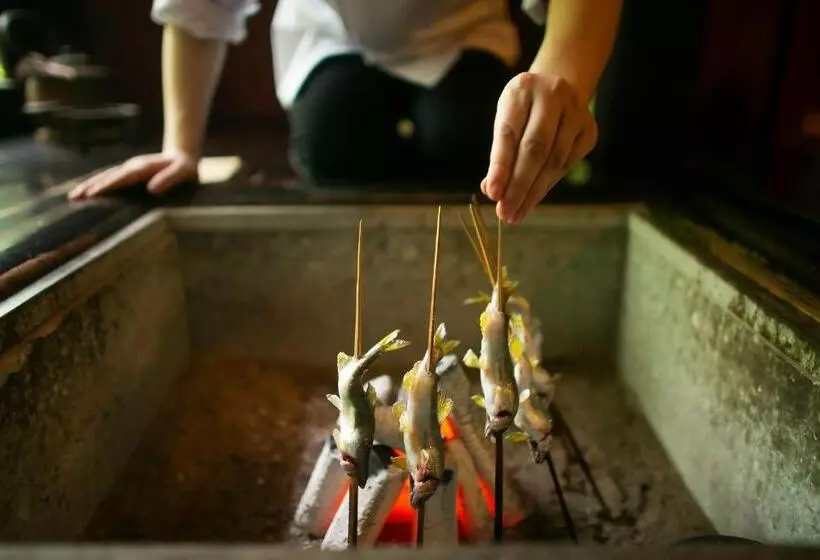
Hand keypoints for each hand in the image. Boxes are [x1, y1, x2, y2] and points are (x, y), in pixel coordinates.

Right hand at [67, 150, 198, 199]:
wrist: (182, 155)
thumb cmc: (185, 167)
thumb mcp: (183, 171)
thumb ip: (169, 178)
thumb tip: (152, 189)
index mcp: (143, 167)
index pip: (122, 177)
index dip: (108, 185)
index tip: (94, 193)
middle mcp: (132, 166)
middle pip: (108, 176)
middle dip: (92, 186)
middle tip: (75, 197)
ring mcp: (128, 168)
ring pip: (105, 176)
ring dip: (89, 185)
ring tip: (72, 196)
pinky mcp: (127, 172)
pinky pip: (109, 178)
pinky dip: (95, 184)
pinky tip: (85, 193)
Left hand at [482, 72, 597, 222]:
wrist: (560, 85)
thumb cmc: (524, 109)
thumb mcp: (506, 120)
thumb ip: (500, 154)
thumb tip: (492, 190)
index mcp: (522, 89)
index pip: (509, 133)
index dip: (500, 166)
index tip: (492, 194)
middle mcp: (552, 95)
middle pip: (535, 149)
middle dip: (518, 186)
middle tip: (505, 213)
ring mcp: (576, 112)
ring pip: (554, 160)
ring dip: (534, 192)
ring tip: (516, 213)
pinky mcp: (589, 129)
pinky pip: (567, 164)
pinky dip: (548, 184)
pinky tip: (533, 199)